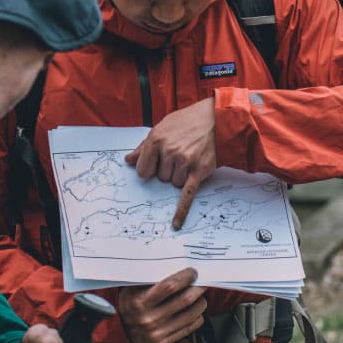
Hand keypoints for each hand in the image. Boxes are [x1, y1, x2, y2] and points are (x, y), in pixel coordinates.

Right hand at [118, 268, 206, 342]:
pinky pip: (189, 327)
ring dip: (201, 301)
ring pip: (191, 314)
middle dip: (198, 287)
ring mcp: (157, 333)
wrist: (120, 333)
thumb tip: (173, 261)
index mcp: (140, 301)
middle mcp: (149, 318)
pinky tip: (196, 309)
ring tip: (200, 294)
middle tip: (203, 280)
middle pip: (185, 299)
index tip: (193, 271)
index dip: (185, 277)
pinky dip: (197, 316)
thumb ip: (149, 277)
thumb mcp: (132, 288)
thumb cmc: (130, 303)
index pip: (170, 286)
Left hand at [125, 98, 215, 228]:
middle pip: (160, 177)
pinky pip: (186, 195)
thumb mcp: (161, 127)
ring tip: (190, 158)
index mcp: (156, 140)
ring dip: (180, 176)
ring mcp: (184, 162)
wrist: (215, 119)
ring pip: (173, 183)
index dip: (149, 168)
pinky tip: (176, 223)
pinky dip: (181, 211)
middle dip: (168, 170)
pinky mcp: (198, 171)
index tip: (156, 163)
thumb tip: (128, 161)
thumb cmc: (187, 122)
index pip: (142, 170)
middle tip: (180, 154)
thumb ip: (143, 146)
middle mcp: (169, 152)